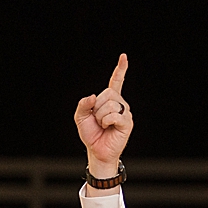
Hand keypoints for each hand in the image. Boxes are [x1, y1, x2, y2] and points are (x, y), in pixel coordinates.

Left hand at [74, 53, 131, 177]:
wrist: (96, 151)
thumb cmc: (91, 134)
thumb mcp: (80, 117)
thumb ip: (83, 105)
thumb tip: (92, 97)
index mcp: (109, 100)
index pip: (116, 81)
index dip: (120, 69)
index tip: (124, 57)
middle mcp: (120, 103)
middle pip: (107, 93)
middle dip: (97, 108)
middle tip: (98, 120)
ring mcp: (125, 112)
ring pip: (110, 105)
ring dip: (100, 117)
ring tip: (103, 126)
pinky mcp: (127, 122)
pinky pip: (114, 115)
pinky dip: (106, 121)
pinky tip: (108, 128)